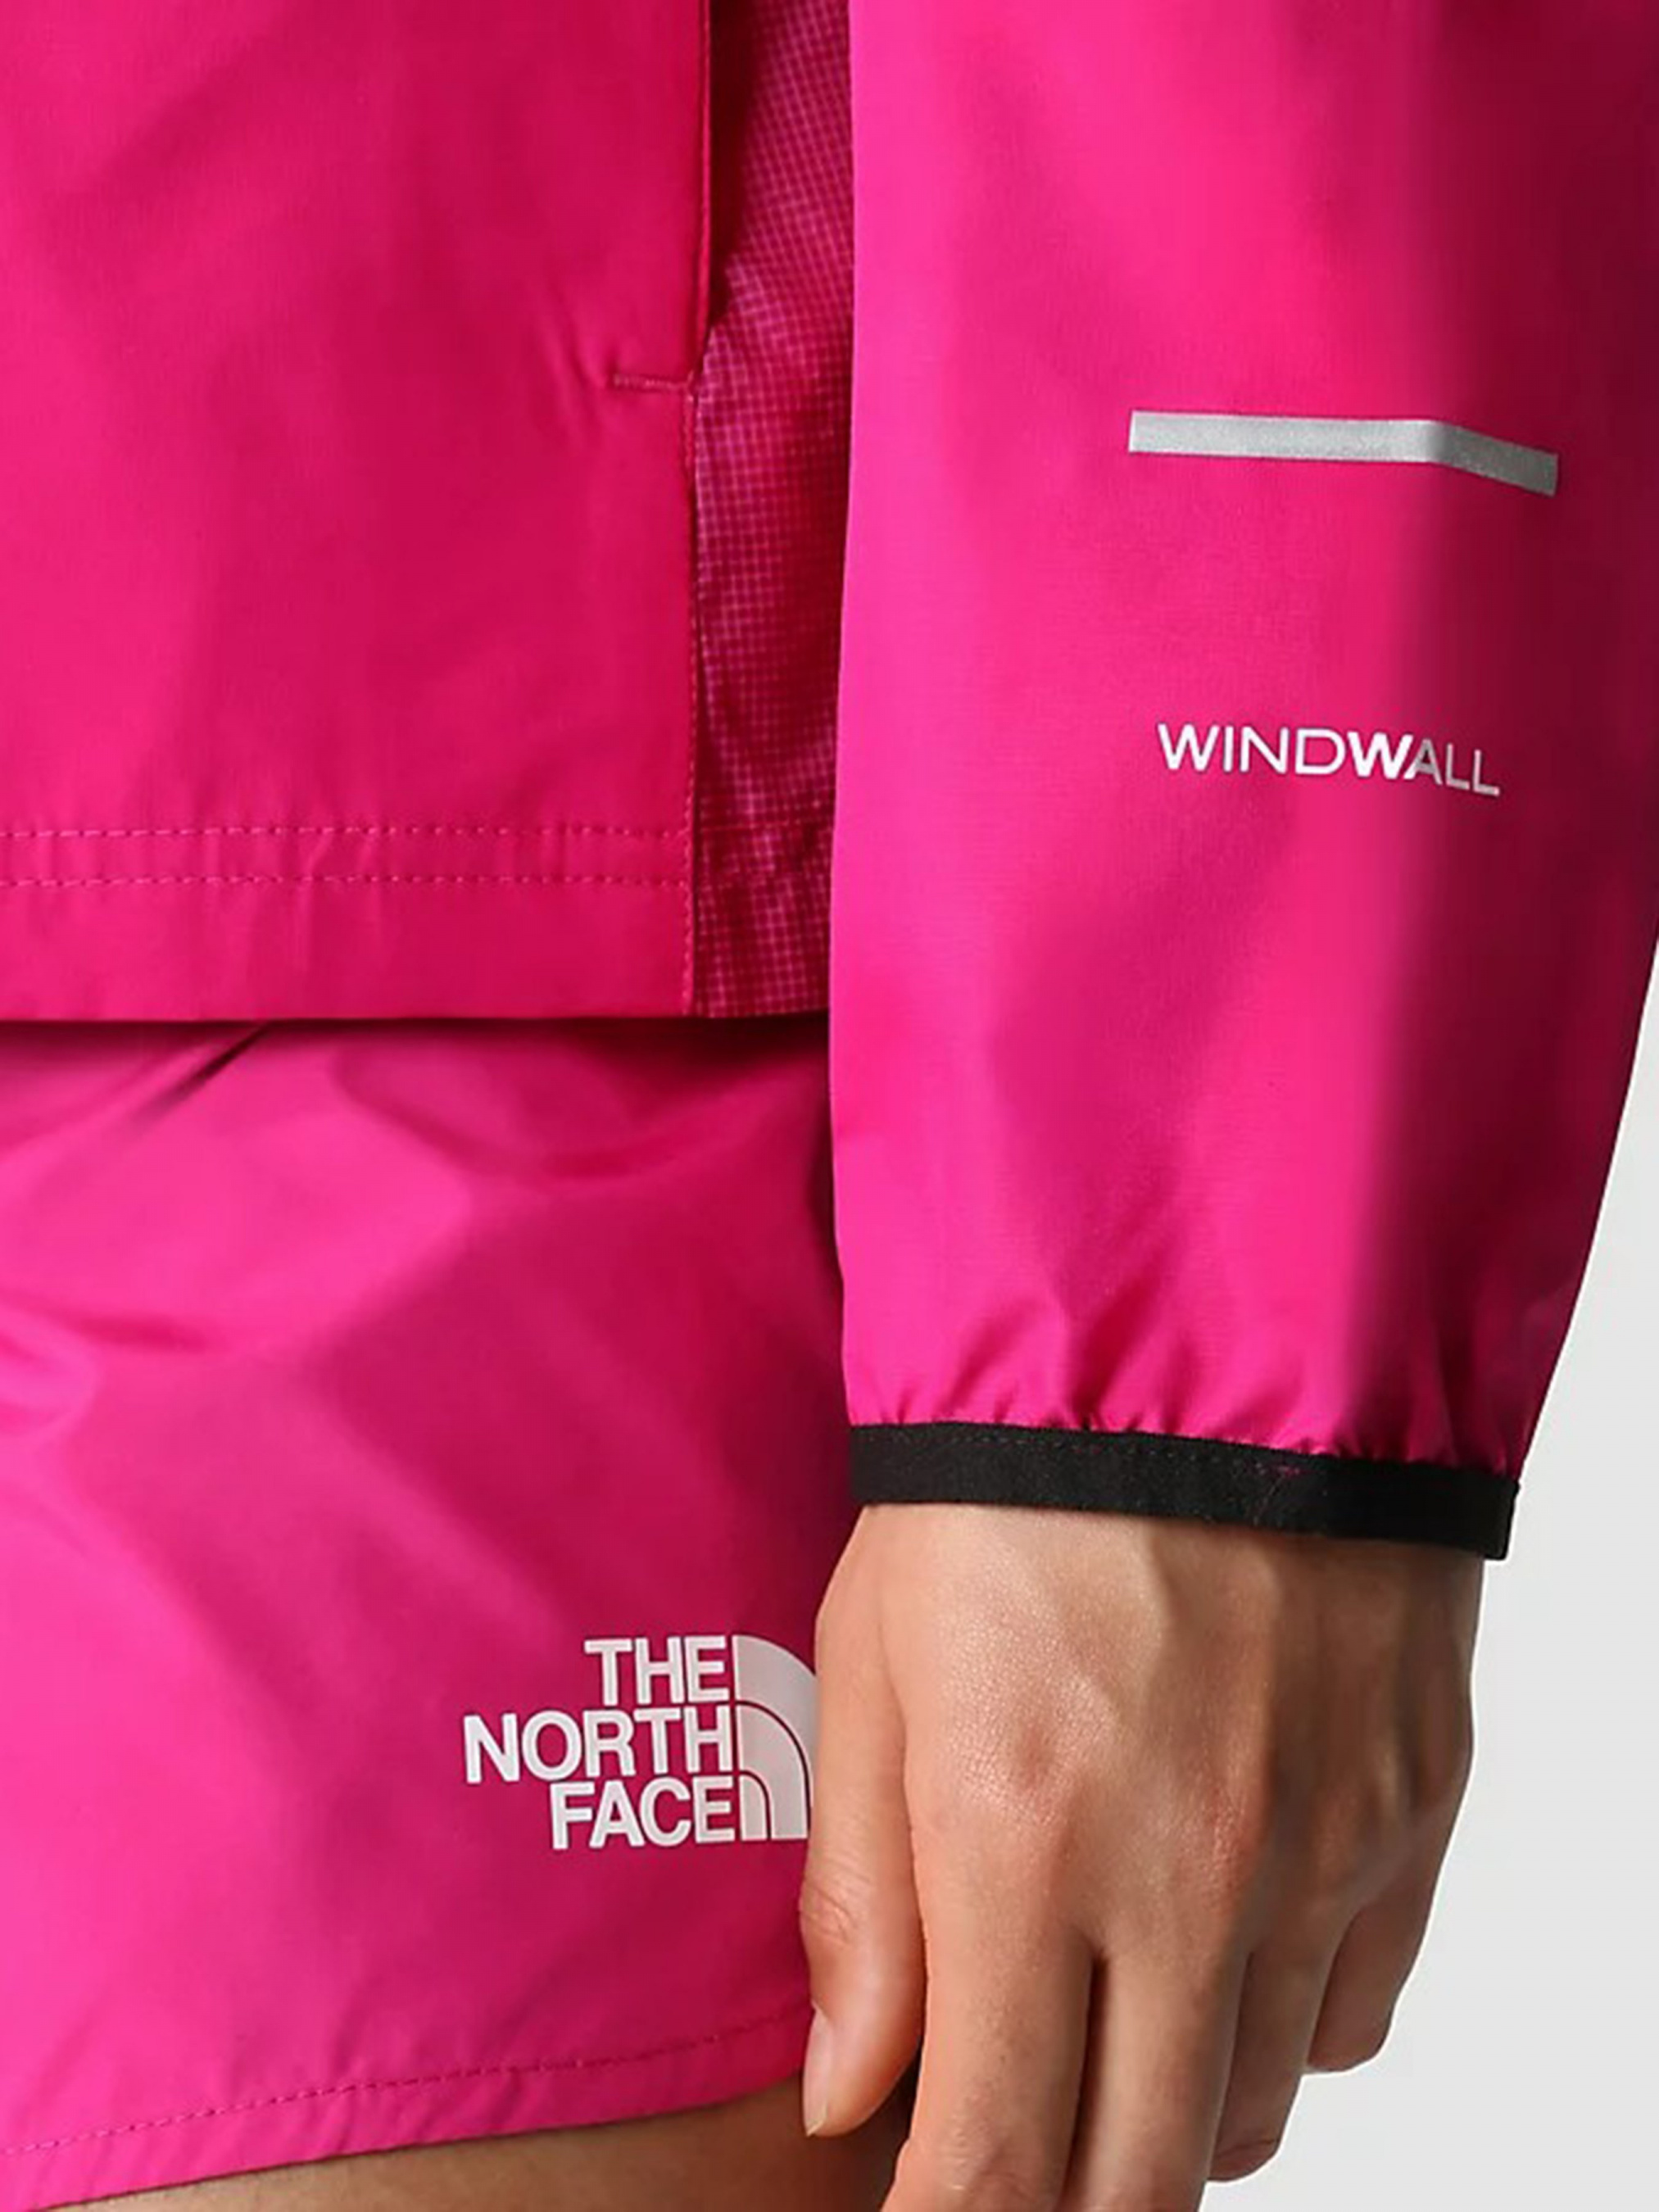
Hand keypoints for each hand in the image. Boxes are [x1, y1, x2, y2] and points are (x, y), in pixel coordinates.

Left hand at [798, 1501, 1483, 2207]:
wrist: (1207, 1337)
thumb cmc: (1007, 1481)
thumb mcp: (873, 1658)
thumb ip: (858, 1896)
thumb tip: (849, 2096)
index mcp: (1021, 1844)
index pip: (995, 2170)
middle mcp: (1188, 1880)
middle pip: (1140, 2187)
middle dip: (1059, 2207)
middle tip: (1010, 2139)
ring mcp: (1318, 1852)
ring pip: (1247, 2114)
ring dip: (1161, 2111)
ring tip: (1098, 2015)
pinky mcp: (1410, 1809)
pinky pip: (1353, 2015)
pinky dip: (1278, 2024)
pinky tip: (1216, 1942)